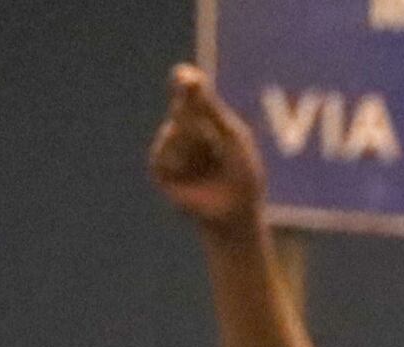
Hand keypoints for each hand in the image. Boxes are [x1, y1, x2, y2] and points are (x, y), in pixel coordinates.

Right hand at [149, 65, 270, 236]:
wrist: (236, 213)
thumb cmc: (242, 176)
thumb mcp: (233, 137)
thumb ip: (212, 109)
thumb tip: (192, 78)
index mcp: (205, 121)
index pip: (191, 95)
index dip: (186, 83)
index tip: (185, 75)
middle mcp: (186, 132)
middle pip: (181, 109)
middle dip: (190, 110)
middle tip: (198, 113)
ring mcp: (172, 150)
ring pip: (173, 132)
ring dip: (193, 145)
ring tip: (209, 163)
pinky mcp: (161, 170)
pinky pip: (162, 155)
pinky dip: (178, 161)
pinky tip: (189, 171)